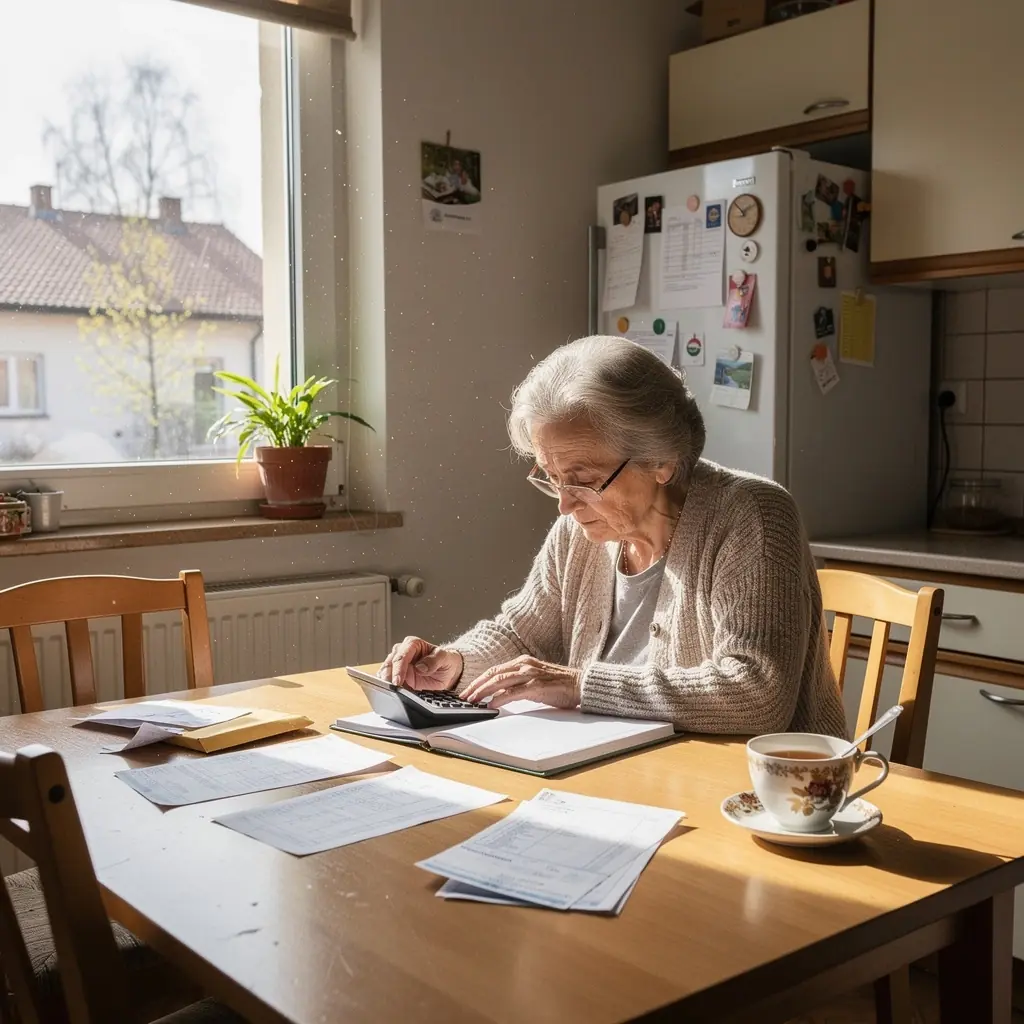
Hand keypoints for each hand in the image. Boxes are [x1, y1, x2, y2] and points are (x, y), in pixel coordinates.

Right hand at [380, 636, 462, 690]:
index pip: (402, 655)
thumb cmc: (445, 661)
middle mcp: (402, 651)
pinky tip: (388, 691)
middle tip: (392, 688)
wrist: (447, 672)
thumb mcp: (445, 658)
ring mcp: (398, 664)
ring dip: (385, 681)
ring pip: (385, 670)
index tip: (398, 680)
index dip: (399, 668)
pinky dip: (386, 685)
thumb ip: (434, 661)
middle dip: (388, 676)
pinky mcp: (396, 675)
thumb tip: (420, 667)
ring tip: (389, 691)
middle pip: (390, 663)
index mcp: (413, 644)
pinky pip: (387, 679)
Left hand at [459, 655, 581, 709]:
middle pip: (493, 674)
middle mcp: (524, 665)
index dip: (479, 680)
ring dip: (483, 691)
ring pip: (500, 681)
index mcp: (522, 662)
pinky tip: (491, 704)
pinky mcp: (537, 686)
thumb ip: (517, 684)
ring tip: (472, 701)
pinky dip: (500, 698)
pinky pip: (514, 692)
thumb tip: (498, 695)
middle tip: (464, 697)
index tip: (468, 690)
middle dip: (476, 686)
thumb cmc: (559, 684)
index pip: (494, 670)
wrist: (581, 684)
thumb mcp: (534, 680)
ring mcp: (531, 674)